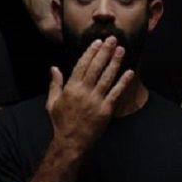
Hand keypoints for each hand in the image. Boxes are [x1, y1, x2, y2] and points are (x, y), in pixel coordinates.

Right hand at [45, 36, 133, 153]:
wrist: (70, 142)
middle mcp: (84, 91)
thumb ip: (54, 84)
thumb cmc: (60, 122)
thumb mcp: (52, 102)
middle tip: (113, 39)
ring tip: (121, 50)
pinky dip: (123, 82)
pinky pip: (116, 93)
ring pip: (107, 77)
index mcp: (71, 88)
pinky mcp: (106, 110)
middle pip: (96, 67)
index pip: (82, 65)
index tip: (98, 41)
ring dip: (115, 62)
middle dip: (105, 52)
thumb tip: (54, 68)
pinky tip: (129, 72)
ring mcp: (96, 100)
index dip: (91, 52)